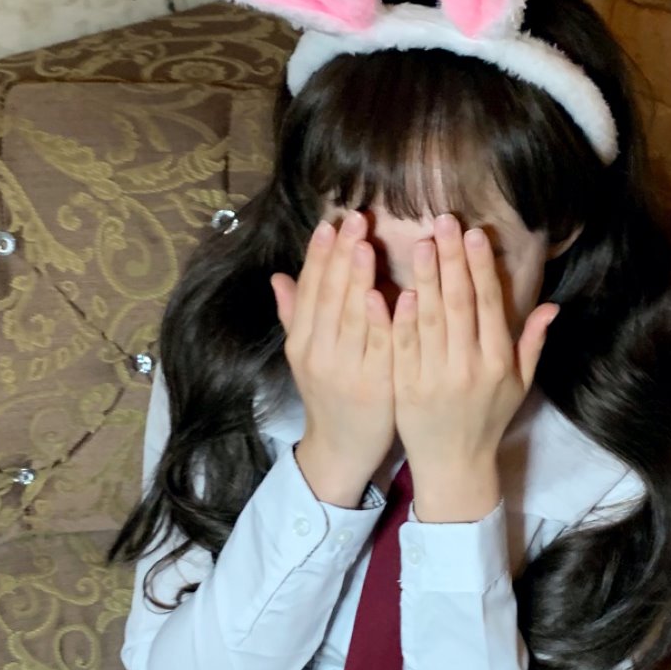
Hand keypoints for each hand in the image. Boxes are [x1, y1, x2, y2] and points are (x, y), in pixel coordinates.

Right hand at [270, 211, 395, 484]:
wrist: (342, 449)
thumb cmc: (331, 396)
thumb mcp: (307, 356)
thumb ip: (296, 315)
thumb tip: (277, 276)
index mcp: (302, 343)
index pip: (310, 290)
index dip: (319, 255)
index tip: (330, 223)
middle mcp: (318, 354)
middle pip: (329, 297)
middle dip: (341, 255)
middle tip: (353, 219)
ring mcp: (346, 371)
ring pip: (351, 317)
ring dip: (358, 278)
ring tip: (365, 244)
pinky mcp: (375, 386)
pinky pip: (380, 347)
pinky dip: (384, 319)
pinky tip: (393, 293)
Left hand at [391, 213, 559, 476]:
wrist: (455, 463)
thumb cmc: (488, 418)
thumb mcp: (519, 384)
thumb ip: (531, 343)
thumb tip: (552, 306)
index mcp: (498, 362)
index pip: (489, 304)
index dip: (481, 267)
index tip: (474, 233)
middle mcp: (469, 367)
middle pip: (459, 303)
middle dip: (452, 259)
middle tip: (442, 221)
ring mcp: (436, 377)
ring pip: (430, 319)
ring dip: (425, 279)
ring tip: (419, 243)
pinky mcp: (407, 387)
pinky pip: (403, 347)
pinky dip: (399, 318)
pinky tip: (395, 290)